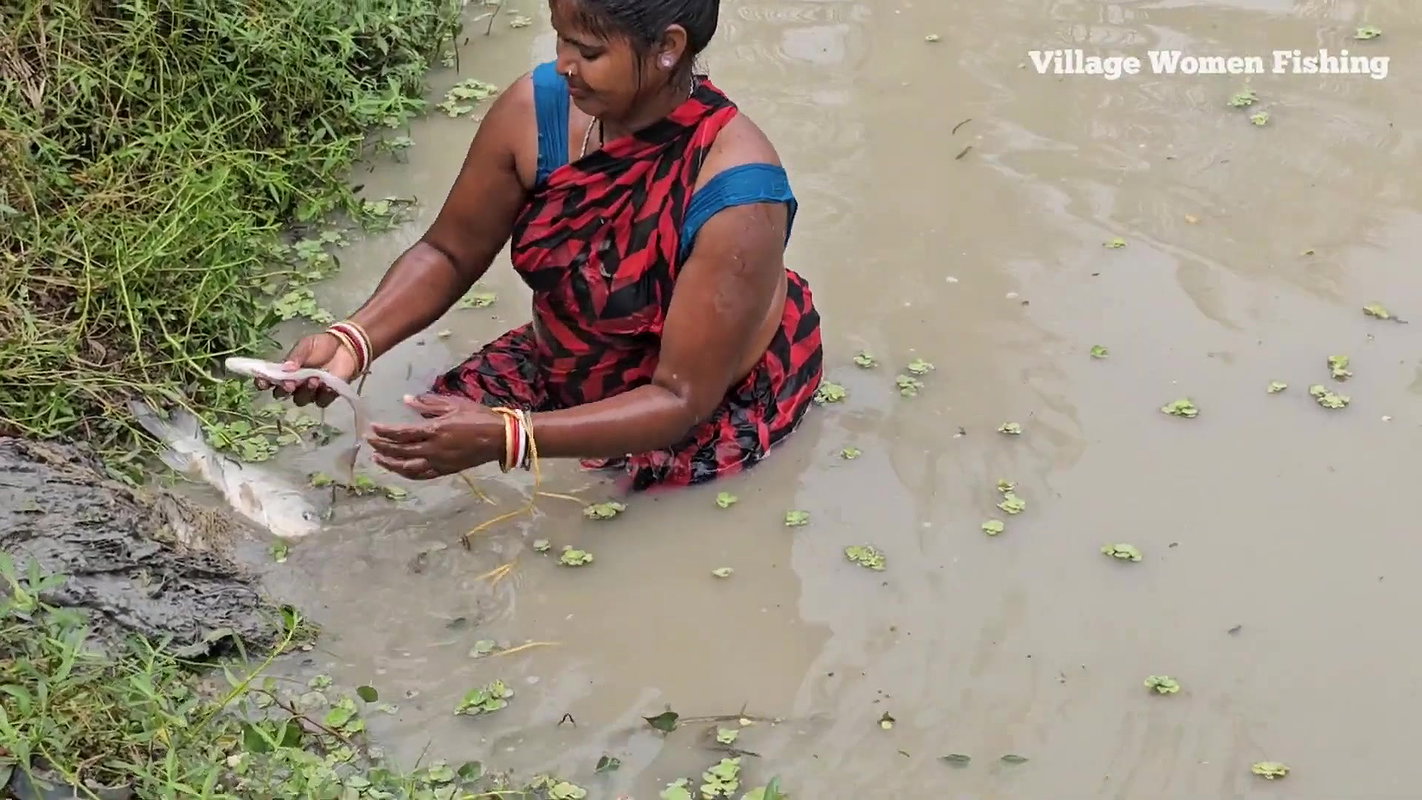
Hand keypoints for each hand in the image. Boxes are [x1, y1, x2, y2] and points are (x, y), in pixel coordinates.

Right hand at [257, 333, 358, 407]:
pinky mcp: (326, 395)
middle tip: (290, 383)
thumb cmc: (322, 345)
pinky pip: (321, 401)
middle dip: (285, 389)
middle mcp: (295, 384)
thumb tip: (286, 368)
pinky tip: (327, 385)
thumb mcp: (306, 345)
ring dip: (305, 391)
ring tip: (313, 379)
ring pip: (301, 399)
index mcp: (285, 371)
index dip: (263, 383)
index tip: (263, 382)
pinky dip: (323, 394)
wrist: (346, 347)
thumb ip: (296, 356)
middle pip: (282, 393)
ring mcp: (310, 391)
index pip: (269, 380)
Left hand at [367, 394, 506, 479]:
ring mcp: (439, 462)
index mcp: (435, 430)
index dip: (385, 431)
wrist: (499, 438)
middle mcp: (433, 449)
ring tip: (378, 457)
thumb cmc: (477, 416)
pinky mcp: (445, 470)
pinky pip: (422, 475)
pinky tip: (399, 469)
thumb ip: (428, 404)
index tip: (373, 428)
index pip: (402, 433)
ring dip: (390, 463)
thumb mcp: (453, 404)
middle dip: (382, 446)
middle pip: (400, 450)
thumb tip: (406, 400)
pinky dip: (407, 473)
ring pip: (408, 467)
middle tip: (369, 441)